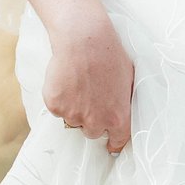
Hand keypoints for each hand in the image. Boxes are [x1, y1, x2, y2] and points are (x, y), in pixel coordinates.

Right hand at [44, 13, 135, 154]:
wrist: (84, 40)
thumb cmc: (110, 55)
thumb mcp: (129, 80)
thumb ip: (125, 102)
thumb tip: (124, 111)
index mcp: (118, 117)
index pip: (118, 141)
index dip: (114, 142)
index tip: (111, 144)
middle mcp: (95, 121)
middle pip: (92, 132)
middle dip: (92, 120)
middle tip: (91, 99)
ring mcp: (73, 114)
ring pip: (73, 120)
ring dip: (75, 108)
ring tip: (79, 84)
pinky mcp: (55, 106)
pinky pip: (57, 109)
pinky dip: (60, 98)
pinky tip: (66, 80)